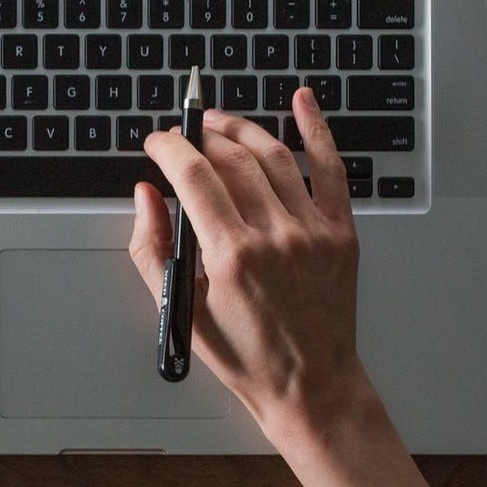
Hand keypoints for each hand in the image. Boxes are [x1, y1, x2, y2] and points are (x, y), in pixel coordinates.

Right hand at [129, 87, 369, 447]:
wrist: (311, 385)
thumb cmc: (246, 356)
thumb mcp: (180, 308)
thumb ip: (152, 248)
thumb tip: (146, 195)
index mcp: (231, 255)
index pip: (193, 175)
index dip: (169, 148)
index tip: (156, 143)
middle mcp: (275, 236)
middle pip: (231, 158)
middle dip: (199, 137)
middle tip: (183, 135)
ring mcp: (313, 230)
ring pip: (273, 155)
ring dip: (241, 129)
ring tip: (218, 123)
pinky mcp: (341, 232)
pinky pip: (331, 168)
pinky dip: (317, 129)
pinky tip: (304, 101)